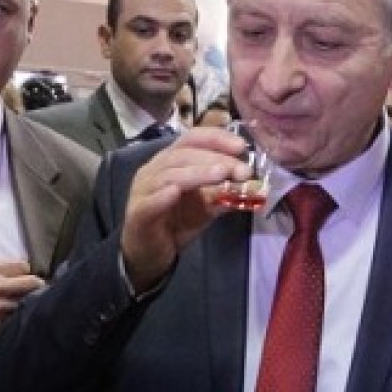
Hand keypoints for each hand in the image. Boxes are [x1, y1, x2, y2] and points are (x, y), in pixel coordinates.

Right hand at [0, 259, 42, 343]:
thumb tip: (16, 268)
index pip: (23, 266)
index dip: (25, 272)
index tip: (25, 276)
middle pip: (32, 283)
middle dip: (35, 286)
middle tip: (35, 289)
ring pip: (27, 302)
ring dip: (25, 303)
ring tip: (19, 304)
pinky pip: (15, 318)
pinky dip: (15, 317)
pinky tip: (8, 316)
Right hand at [121, 129, 251, 292]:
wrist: (150, 253)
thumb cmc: (176, 223)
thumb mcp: (207, 206)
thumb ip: (226, 194)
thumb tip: (253, 186)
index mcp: (171, 161)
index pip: (192, 139)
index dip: (216, 138)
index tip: (241, 146)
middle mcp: (154, 170)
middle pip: (183, 155)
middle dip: (215, 159)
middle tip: (241, 169)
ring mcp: (143, 190)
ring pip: (168, 175)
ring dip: (196, 173)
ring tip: (221, 175)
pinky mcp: (138, 213)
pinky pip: (149, 202)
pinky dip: (162, 196)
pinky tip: (175, 192)